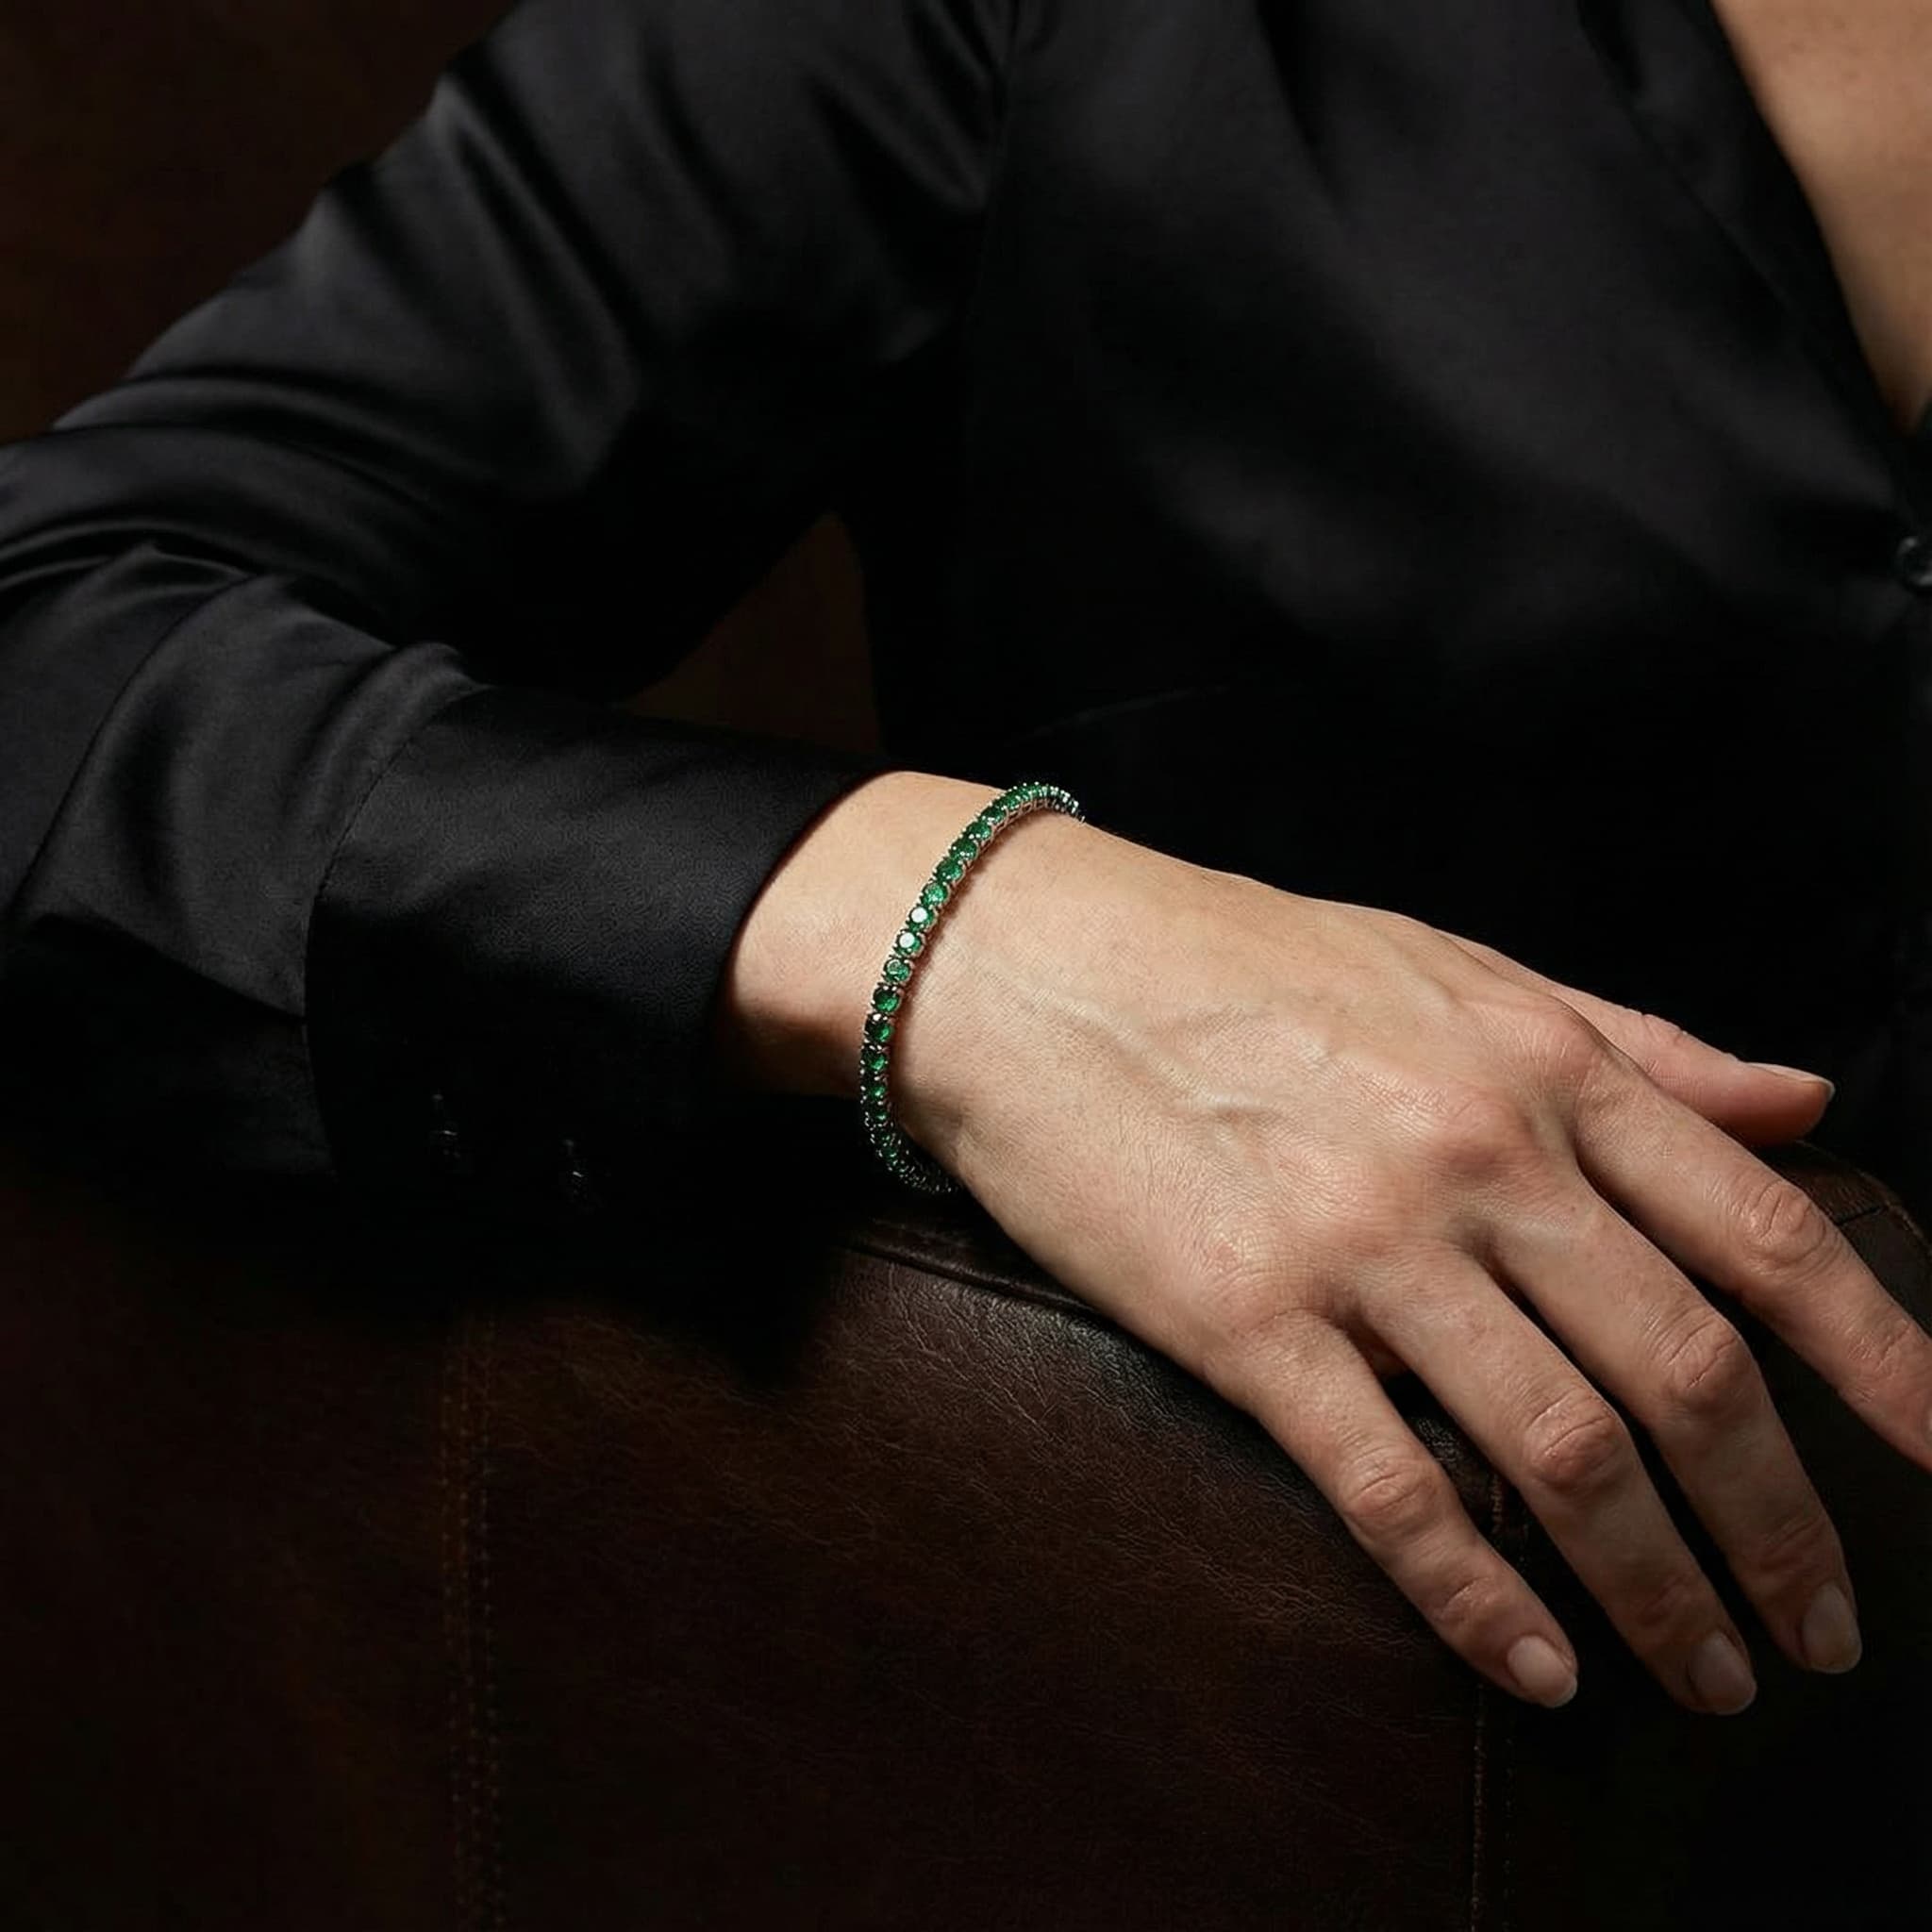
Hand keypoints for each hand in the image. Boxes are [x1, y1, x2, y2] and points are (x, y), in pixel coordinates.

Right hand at [891, 810, 1931, 1712]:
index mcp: (1541, 1065)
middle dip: (1782, 1529)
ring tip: (1708, 1675)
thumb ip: (1634, 1044)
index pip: (1763, 1234)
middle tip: (1825, 1634)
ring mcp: (1360, 1242)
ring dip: (1658, 1587)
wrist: (1028, 964)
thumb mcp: (1452, 968)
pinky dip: (1477, 1596)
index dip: (1885, 1362)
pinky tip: (1533, 1666)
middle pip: (1688, 1372)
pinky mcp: (1245, 1320)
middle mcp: (1477, 1156)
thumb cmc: (1237, 959)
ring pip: (1562, 1450)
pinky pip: (1392, 1487)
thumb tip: (1806, 1104)